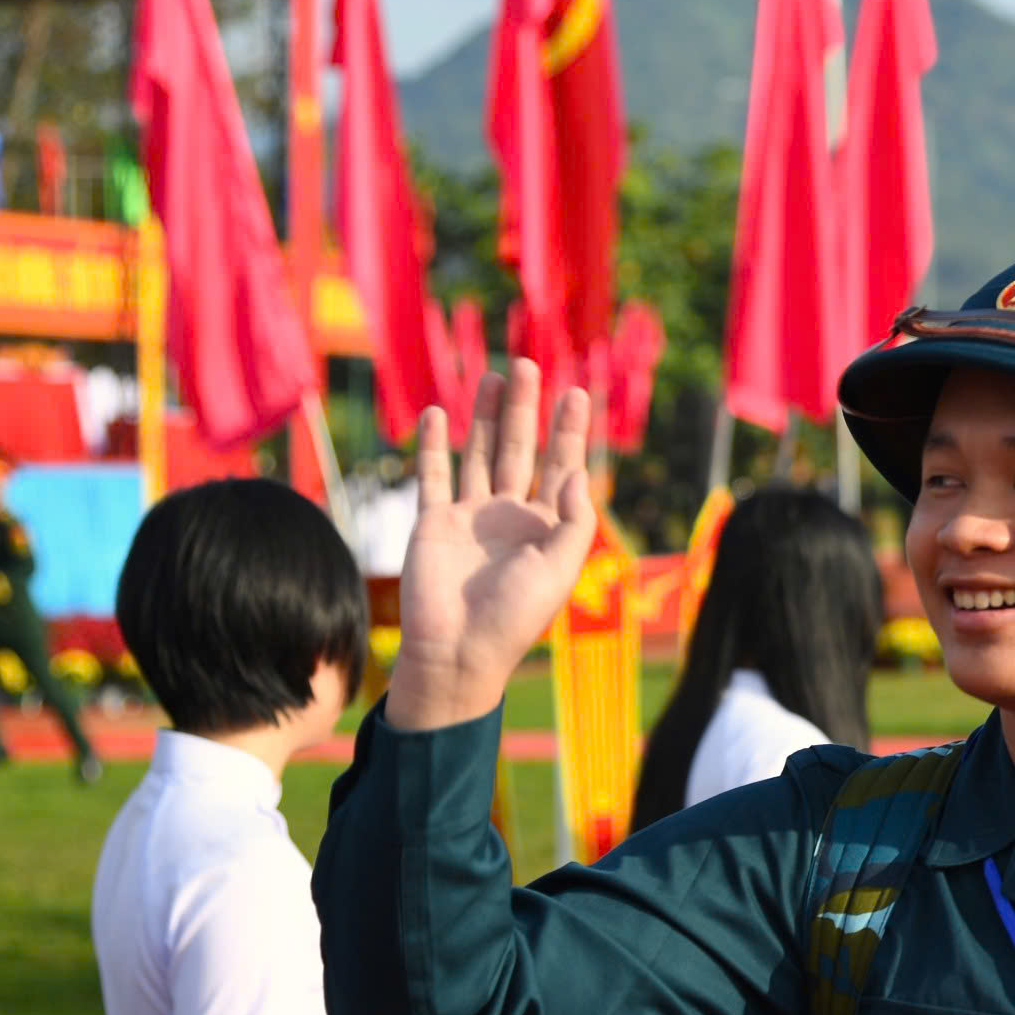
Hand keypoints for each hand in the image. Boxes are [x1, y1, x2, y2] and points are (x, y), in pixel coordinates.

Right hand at [386, 363, 594, 730]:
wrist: (457, 650)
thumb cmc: (514, 617)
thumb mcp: (560, 568)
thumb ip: (575, 520)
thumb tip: (580, 472)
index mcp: (546, 527)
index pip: (562, 467)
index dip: (569, 431)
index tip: (577, 392)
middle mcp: (510, 515)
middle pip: (521, 449)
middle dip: (527, 408)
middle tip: (530, 364)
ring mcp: (471, 516)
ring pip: (481, 453)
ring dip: (487, 416)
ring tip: (495, 376)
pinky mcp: (434, 522)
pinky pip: (435, 475)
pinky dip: (436, 444)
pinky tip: (441, 412)